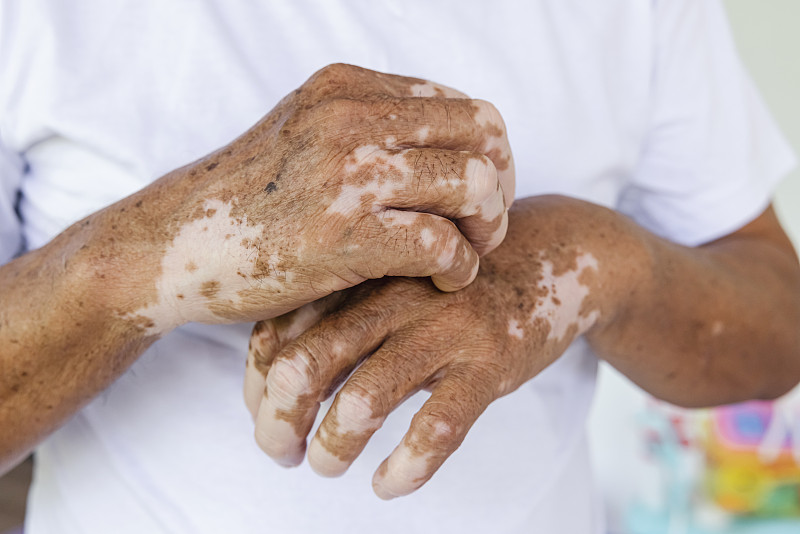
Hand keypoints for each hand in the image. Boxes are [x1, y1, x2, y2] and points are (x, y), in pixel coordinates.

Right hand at [102, 63, 513, 333]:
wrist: (174, 244)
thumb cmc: (250, 203)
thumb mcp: (309, 139)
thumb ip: (374, 130)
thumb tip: (455, 148)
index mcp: (348, 88)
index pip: (464, 106)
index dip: (491, 154)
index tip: (481, 196)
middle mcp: (349, 117)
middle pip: (484, 135)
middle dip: (501, 188)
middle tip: (485, 229)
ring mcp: (343, 173)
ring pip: (472, 185)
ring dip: (487, 230)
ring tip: (467, 255)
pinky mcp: (338, 235)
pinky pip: (441, 244)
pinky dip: (459, 267)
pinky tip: (444, 281)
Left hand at [244, 196, 621, 497]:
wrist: (558, 255)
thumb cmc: (458, 278)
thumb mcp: (396, 278)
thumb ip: (342, 314)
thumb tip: (278, 383)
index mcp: (364, 274)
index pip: (279, 332)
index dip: (258, 387)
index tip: (266, 417)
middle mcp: (394, 297)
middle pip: (306, 365)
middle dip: (279, 423)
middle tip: (282, 454)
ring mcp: (443, 329)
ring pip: (364, 401)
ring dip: (334, 448)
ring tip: (328, 467)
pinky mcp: (490, 363)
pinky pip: (437, 428)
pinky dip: (406, 469)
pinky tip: (390, 485)